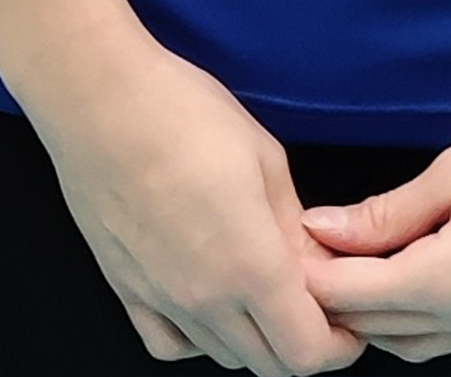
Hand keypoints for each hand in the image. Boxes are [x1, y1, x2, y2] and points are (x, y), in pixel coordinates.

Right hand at [33, 41, 367, 372]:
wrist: (100, 100)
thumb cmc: (182, 113)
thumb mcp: (265, 158)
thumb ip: (294, 227)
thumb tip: (316, 265)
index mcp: (251, 265)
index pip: (307, 352)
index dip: (339, 346)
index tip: (350, 324)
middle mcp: (205, 298)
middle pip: (269, 362)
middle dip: (304, 343)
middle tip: (318, 304)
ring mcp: (161, 300)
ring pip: (223, 355)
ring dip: (256, 338)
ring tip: (268, 294)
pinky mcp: (126, 290)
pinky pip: (171, 344)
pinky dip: (199, 338)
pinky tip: (210, 303)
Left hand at [296, 75, 450, 363]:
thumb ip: (389, 212)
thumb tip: (323, 230)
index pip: (357, 296)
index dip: (314, 273)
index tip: (287, 241)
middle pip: (380, 328)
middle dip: (336, 298)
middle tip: (307, 251)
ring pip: (414, 342)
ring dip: (375, 313)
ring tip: (348, 263)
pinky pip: (447, 333)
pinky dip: (412, 315)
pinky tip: (401, 272)